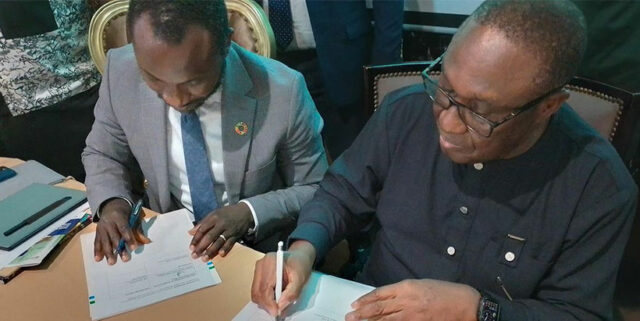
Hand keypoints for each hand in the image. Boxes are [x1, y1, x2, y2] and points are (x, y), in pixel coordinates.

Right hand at [93, 198, 149, 264]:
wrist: (111, 205)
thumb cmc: (125, 213)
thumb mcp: (133, 217)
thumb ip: (138, 230)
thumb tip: (146, 241)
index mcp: (118, 216)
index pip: (124, 228)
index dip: (129, 238)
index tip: (133, 248)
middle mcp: (108, 222)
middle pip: (114, 237)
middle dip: (120, 249)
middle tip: (125, 259)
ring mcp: (101, 228)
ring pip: (105, 241)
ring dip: (108, 253)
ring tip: (112, 262)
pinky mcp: (97, 232)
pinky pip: (97, 242)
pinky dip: (97, 251)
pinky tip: (98, 259)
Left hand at [188, 202, 253, 259]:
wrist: (245, 212)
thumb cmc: (227, 213)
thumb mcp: (214, 214)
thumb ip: (202, 223)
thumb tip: (190, 232)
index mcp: (214, 218)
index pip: (203, 229)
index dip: (196, 239)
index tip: (191, 247)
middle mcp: (221, 224)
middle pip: (210, 237)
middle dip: (201, 247)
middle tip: (195, 255)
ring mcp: (229, 230)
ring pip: (219, 241)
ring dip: (211, 251)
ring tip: (204, 258)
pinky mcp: (236, 235)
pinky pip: (230, 243)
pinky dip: (225, 249)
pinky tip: (220, 254)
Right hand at [251, 240, 315, 315]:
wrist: (299, 257)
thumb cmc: (300, 264)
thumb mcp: (300, 279)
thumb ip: (291, 293)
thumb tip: (281, 306)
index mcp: (271, 262)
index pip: (264, 287)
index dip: (269, 303)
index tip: (276, 312)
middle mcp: (261, 265)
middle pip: (257, 292)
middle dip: (267, 304)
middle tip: (278, 310)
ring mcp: (258, 269)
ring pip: (256, 293)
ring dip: (266, 301)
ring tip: (278, 300)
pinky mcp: (258, 274)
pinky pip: (257, 290)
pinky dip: (265, 297)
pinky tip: (275, 295)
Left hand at [347, 279, 480, 320]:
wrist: (465, 304)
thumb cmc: (445, 292)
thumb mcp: (421, 284)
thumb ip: (404, 291)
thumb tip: (387, 299)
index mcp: (407, 286)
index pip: (380, 293)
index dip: (366, 299)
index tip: (355, 304)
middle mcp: (407, 300)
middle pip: (379, 308)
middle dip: (362, 313)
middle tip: (349, 317)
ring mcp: (412, 315)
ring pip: (385, 320)